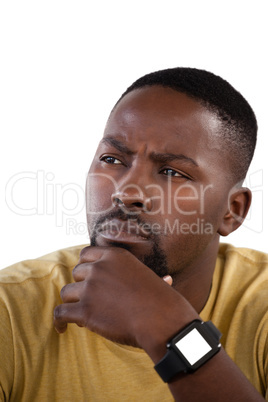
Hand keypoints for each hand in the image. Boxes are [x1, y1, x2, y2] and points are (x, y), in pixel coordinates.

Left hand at [54, 246, 197, 354]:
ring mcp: (90, 288)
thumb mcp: (153, 278)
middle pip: (76, 273)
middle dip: (81, 285)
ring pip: (66, 292)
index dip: (85, 266)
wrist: (161, 320)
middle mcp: (99, 268)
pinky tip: (62, 328)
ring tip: (80, 314)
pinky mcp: (85, 310)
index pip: (86, 254)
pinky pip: (61, 312)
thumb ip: (149, 277)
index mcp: (114, 256)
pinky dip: (59, 321)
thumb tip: (167, 279)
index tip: (87, 277)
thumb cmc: (163, 301)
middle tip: (90, 299)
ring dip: (72, 302)